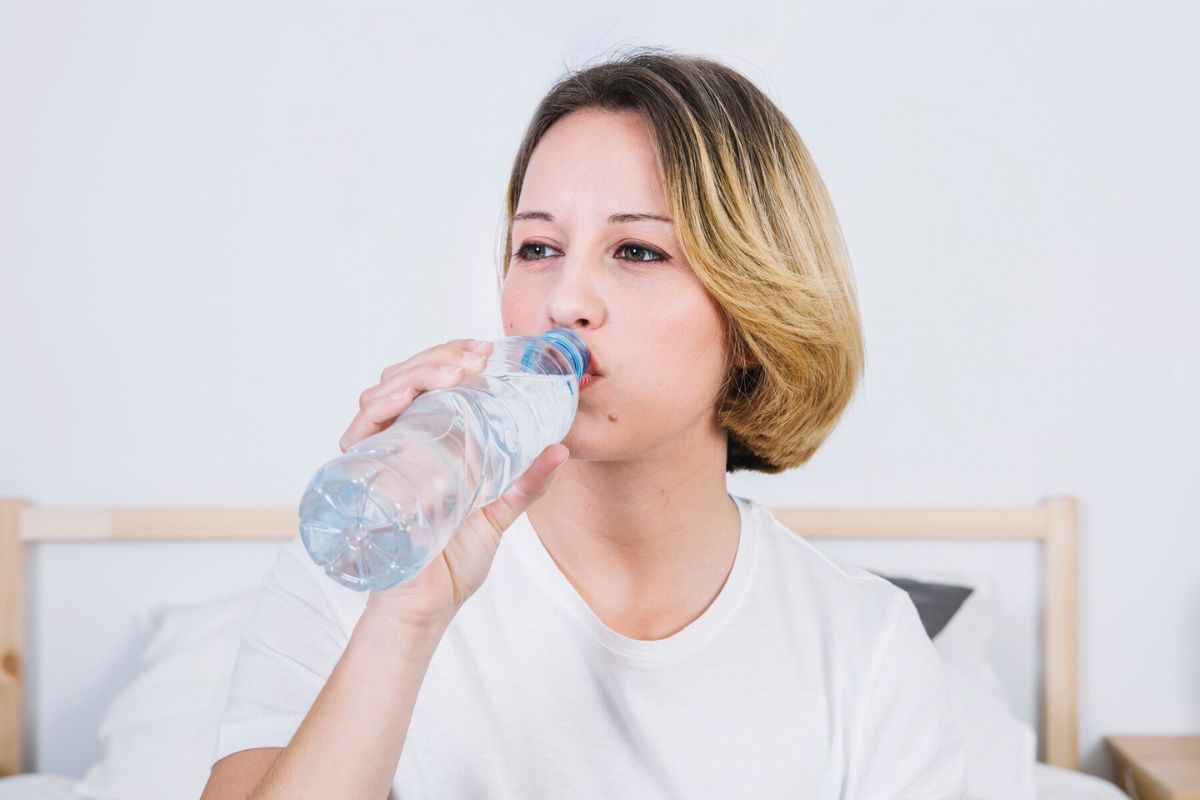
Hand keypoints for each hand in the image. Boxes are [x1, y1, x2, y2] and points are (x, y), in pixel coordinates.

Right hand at [338, 338, 569, 630]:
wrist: (425, 607)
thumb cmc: (450, 563)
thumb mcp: (497, 515)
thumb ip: (525, 484)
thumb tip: (560, 451)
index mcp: (430, 442)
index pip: (433, 382)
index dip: (453, 357)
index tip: (485, 350)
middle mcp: (400, 442)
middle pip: (407, 378)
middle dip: (439, 356)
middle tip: (474, 355)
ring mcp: (378, 457)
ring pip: (383, 394)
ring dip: (415, 372)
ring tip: (452, 370)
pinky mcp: (361, 479)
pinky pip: (358, 432)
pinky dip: (377, 408)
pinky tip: (403, 398)